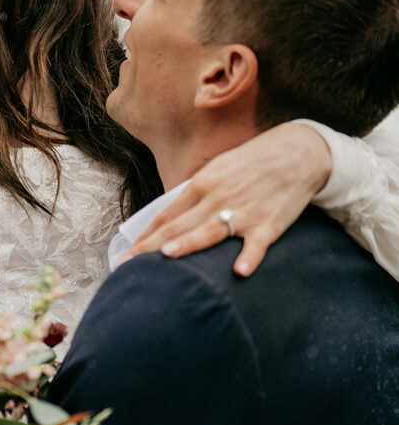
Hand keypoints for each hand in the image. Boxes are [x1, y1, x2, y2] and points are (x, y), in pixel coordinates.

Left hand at [119, 123, 332, 275]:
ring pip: (210, 230)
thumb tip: (170, 218)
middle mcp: (218, 197)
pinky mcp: (269, 224)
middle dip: (152, 247)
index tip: (127, 254)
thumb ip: (195, 194)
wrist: (297, 153)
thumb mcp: (218, 170)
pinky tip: (239, 271)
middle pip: (180, 226)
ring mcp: (243, 211)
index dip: (145, 235)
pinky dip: (249, 256)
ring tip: (167, 256)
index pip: (167, 215)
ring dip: (189, 243)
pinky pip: (256, 243)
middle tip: (128, 266)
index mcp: (202, 183)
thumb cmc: (252, 163)